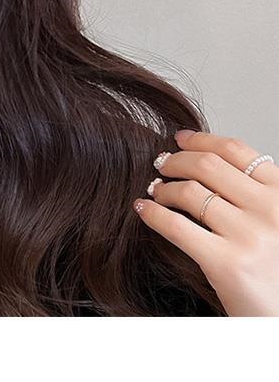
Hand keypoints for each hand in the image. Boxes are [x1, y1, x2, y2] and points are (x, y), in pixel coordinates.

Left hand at [133, 129, 278, 315]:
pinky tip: (143, 209)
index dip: (201, 139)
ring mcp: (249, 237)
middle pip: (207, 165)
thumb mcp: (278, 220)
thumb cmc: (278, 270)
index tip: (180, 139)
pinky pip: (176, 226)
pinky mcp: (227, 264)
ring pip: (189, 192)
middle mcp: (269, 210)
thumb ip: (253, 193)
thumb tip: (204, 160)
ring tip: (155, 190)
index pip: (235, 150)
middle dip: (176, 159)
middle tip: (161, 163)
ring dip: (163, 187)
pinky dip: (153, 213)